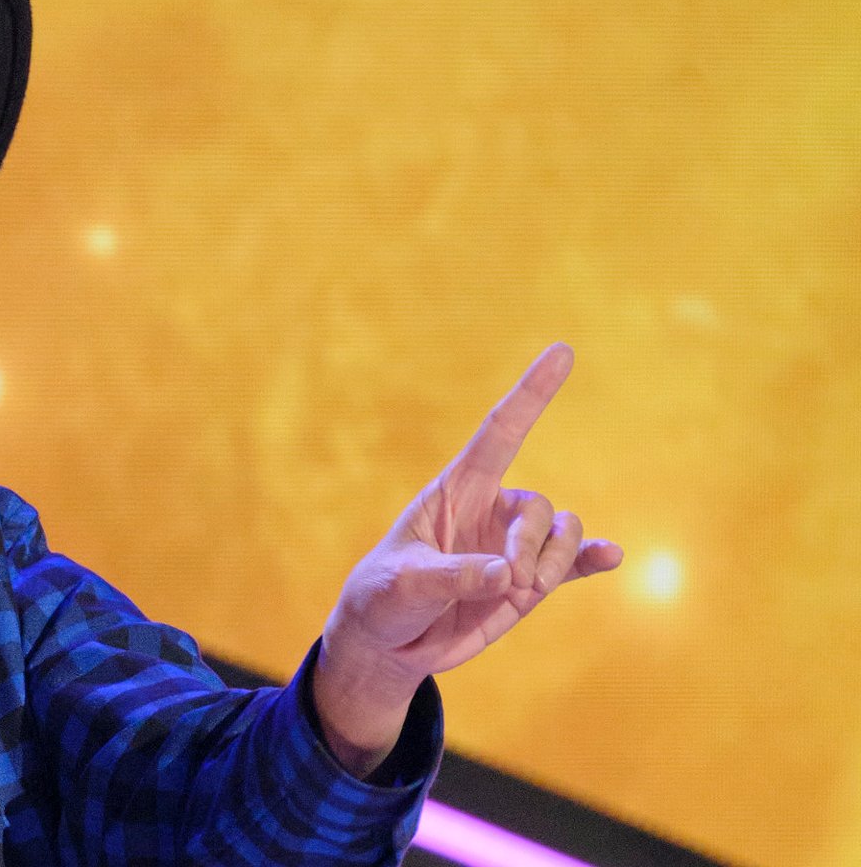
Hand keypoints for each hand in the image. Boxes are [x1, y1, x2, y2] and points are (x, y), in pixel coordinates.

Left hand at [316, 344, 623, 769]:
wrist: (391, 642)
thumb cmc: (384, 597)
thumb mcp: (402, 583)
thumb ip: (451, 575)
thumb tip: (505, 575)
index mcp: (455, 491)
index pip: (500, 432)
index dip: (531, 393)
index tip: (562, 350)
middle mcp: (491, 511)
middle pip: (537, 507)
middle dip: (531, 541)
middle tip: (509, 578)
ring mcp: (514, 547)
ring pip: (561, 534)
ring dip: (554, 561)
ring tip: (524, 590)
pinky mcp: (531, 583)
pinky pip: (572, 564)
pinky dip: (591, 559)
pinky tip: (610, 556)